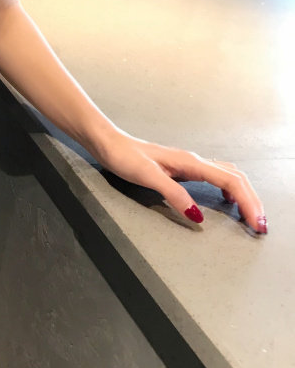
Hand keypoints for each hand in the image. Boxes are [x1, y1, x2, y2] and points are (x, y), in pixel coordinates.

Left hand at [96, 131, 266, 233]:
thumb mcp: (148, 177)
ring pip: (227, 175)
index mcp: (190, 162)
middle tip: (260, 224)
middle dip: (252, 201)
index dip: (248, 203)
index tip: (256, 223)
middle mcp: (193, 161)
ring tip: (250, 214)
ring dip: (243, 194)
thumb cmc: (124, 157)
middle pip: (236, 178)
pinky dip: (228, 188)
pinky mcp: (180, 167)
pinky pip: (214, 175)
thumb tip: (197, 216)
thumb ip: (174, 195)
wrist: (108, 143)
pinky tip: (225, 198)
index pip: (231, 182)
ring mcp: (188, 163)